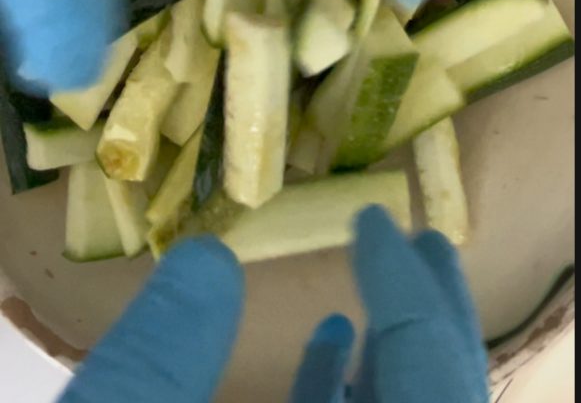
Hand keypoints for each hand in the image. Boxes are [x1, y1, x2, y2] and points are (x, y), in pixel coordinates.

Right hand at [58, 208, 488, 402]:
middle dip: (436, 317)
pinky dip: (353, 395)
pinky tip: (329, 349)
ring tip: (389, 272)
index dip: (407, 296)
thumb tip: (207, 260)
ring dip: (402, 348)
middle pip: (443, 401)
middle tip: (424, 239)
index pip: (424, 384)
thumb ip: (157, 364)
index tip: (377, 222)